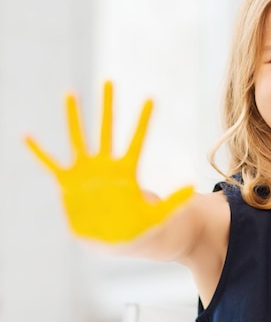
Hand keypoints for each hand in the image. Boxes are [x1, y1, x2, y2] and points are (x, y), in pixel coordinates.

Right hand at [25, 81, 193, 242]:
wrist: (114, 240)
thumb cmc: (137, 227)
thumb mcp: (159, 216)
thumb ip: (173, 201)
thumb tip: (191, 186)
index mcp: (127, 171)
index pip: (137, 139)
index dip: (143, 120)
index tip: (151, 98)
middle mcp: (105, 166)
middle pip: (107, 130)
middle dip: (108, 107)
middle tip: (109, 82)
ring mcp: (86, 172)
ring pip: (79, 138)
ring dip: (74, 117)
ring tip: (70, 93)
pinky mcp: (68, 183)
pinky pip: (51, 165)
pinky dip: (39, 152)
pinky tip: (27, 136)